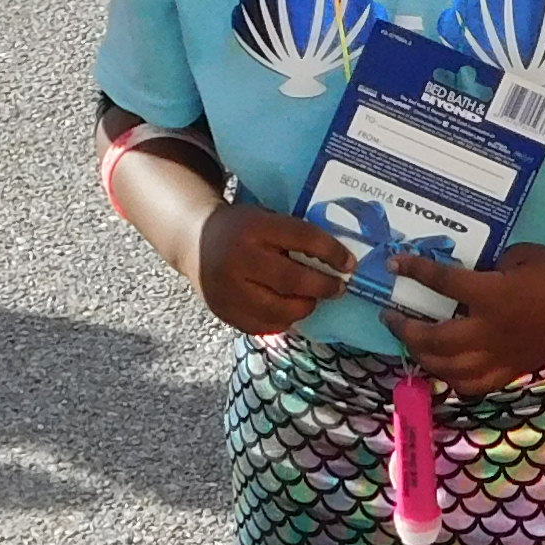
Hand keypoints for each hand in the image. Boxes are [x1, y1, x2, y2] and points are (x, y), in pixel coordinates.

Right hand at [192, 201, 355, 337]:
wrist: (194, 241)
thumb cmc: (241, 228)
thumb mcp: (265, 218)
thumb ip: (294, 235)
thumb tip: (339, 261)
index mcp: (254, 227)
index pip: (303, 238)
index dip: (332, 252)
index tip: (350, 264)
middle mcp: (238, 258)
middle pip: (293, 280)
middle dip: (323, 287)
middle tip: (338, 288)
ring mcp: (227, 289)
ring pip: (279, 311)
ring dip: (304, 307)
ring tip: (312, 300)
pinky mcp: (223, 312)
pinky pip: (263, 326)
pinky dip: (282, 321)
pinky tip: (288, 310)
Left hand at [387, 240, 544, 389]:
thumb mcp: (518, 255)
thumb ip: (486, 268)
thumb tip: (461, 280)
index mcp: (494, 296)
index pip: (444, 284)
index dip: (415, 271)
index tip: (394, 265)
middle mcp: (493, 331)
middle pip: (436, 339)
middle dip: (407, 329)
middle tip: (392, 317)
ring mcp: (503, 356)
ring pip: (450, 369)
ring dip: (424, 358)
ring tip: (413, 343)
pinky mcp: (514, 369)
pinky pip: (475, 385)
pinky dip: (453, 380)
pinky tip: (443, 368)